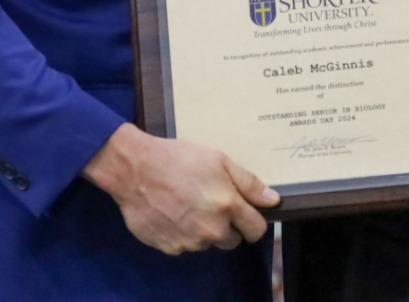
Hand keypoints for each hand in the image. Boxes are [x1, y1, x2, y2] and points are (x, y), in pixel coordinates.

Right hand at [83, 123, 279, 254]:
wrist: (136, 170)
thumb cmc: (180, 158)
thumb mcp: (218, 160)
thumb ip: (248, 183)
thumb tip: (272, 200)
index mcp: (228, 207)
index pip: (256, 230)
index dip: (253, 220)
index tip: (246, 211)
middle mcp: (212, 230)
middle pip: (233, 240)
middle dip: (228, 225)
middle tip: (212, 201)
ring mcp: (190, 242)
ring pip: (208, 243)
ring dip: (205, 229)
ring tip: (189, 203)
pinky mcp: (170, 248)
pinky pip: (186, 245)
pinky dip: (184, 233)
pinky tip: (173, 212)